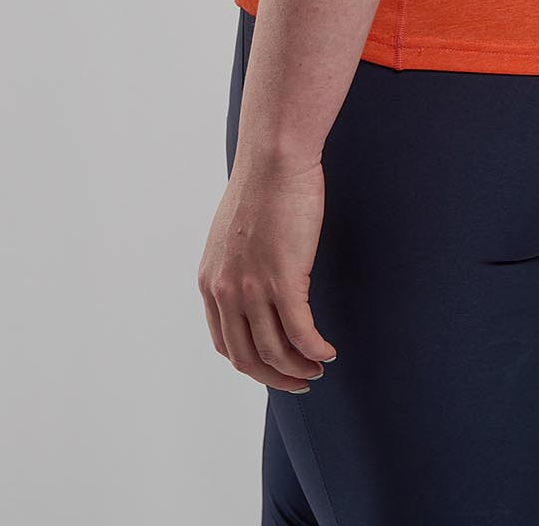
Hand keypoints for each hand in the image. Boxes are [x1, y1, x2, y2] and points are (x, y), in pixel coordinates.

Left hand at [198, 150, 338, 392]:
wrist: (274, 157)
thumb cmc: (262, 186)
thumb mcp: (233, 235)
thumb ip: (236, 267)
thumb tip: (254, 287)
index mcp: (210, 282)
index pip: (224, 344)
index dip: (252, 364)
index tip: (274, 368)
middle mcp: (225, 291)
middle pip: (248, 357)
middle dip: (276, 377)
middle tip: (300, 381)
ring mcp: (252, 287)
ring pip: (275, 351)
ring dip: (299, 368)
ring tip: (318, 368)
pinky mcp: (283, 279)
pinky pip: (301, 333)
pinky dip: (315, 350)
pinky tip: (328, 352)